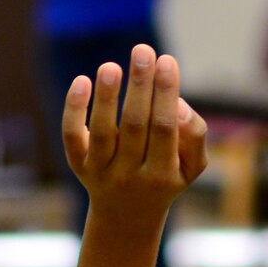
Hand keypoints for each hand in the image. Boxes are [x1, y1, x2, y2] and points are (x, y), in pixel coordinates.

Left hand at [61, 46, 206, 225]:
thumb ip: (195, 136)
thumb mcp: (190, 167)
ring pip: (102, 132)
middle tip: (143, 50)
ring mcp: (100, 172)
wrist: (126, 216)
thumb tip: (179, 104)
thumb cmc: (165, 178)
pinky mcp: (78, 165)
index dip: (166, 94)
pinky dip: (74, 110)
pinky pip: (72, 136)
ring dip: (107, 97)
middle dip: (140, 87)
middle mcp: (129, 175)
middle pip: (135, 126)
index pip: (165, 129)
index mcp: (162, 174)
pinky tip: (82, 81)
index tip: (167, 60)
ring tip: (111, 66)